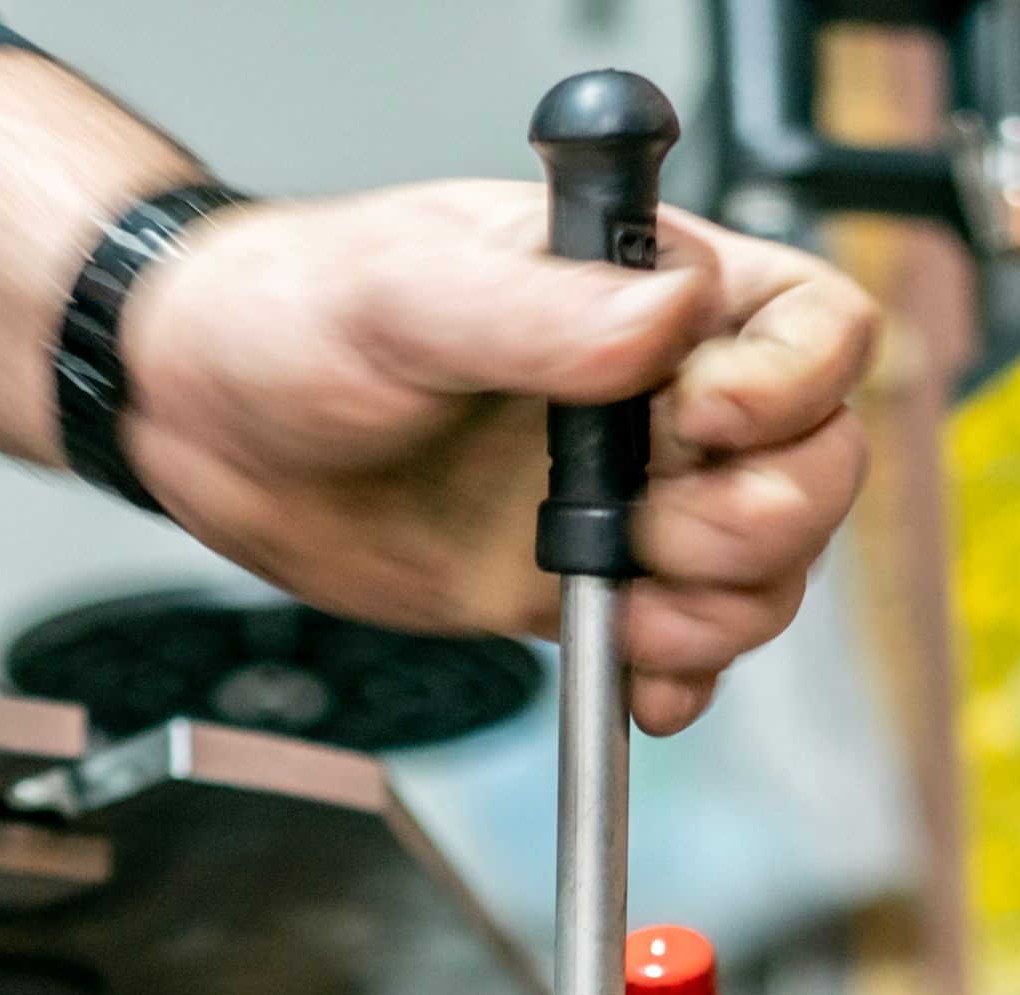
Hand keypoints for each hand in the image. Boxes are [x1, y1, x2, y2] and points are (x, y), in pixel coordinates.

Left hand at [0, 54, 875, 730]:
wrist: (203, 419)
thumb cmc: (292, 313)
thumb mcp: (407, 295)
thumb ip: (540, 314)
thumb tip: (662, 319)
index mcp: (648, 283)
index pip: (813, 327)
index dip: (786, 390)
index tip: (691, 423)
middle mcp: (660, 390)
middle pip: (816, 464)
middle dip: (755, 521)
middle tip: (644, 529)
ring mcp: (626, 492)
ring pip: (764, 570)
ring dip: (718, 613)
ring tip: (617, 606)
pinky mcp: (578, 580)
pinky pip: (685, 647)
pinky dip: (680, 681)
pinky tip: (632, 686)